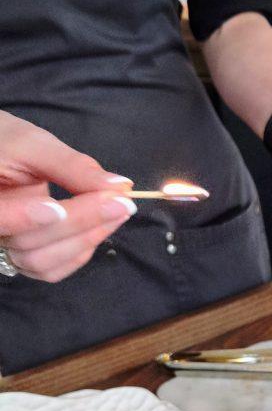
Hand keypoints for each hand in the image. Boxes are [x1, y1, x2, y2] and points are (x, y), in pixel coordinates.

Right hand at [0, 111, 135, 282]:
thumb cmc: (6, 141)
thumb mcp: (33, 144)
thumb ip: (71, 167)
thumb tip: (118, 186)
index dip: (26, 218)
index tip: (60, 207)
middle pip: (27, 244)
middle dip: (78, 223)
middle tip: (121, 201)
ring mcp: (7, 248)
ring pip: (41, 262)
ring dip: (86, 239)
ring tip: (118, 211)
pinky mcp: (24, 256)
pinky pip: (51, 269)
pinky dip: (80, 251)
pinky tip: (101, 227)